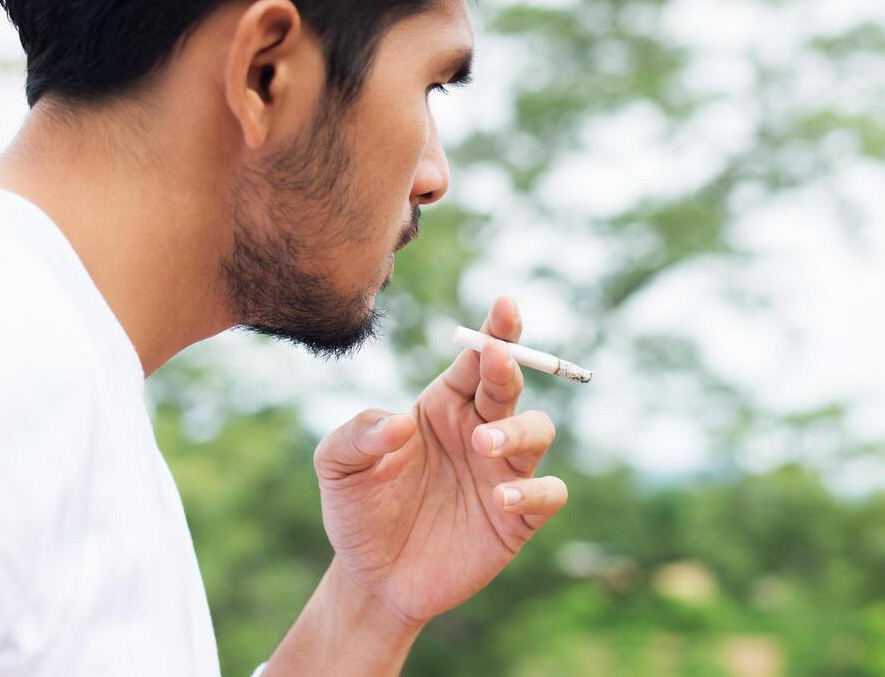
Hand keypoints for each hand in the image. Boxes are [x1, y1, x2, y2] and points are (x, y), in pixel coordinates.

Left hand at [312, 295, 567, 630]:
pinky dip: (535, 490)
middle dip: (509, 366)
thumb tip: (398, 421)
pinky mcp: (516, 518)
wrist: (371, 578)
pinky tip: (501, 497)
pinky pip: (548, 492)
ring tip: (482, 445)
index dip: (496, 330)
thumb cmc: (357, 510)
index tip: (504, 306)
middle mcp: (479, 430)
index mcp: (443, 405)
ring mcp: (502, 473)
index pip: (477, 357)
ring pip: (538, 431)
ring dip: (517, 430)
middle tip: (495, 361)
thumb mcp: (336, 467)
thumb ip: (357, 434)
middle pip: (511, 385)